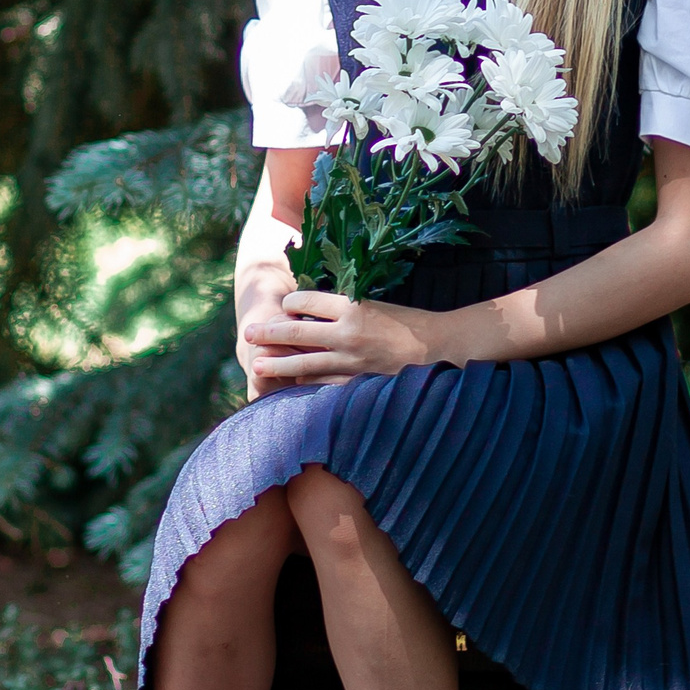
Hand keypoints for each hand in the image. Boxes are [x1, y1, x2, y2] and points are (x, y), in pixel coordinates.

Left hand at [241, 291, 456, 392]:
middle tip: (248, 334)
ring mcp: (351, 361)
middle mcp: (347, 332)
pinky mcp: (357, 383)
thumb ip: (346, 309)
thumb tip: (313, 312)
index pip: (306, 301)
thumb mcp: (377, 306)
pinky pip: (323, 385)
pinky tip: (292, 387)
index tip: (284, 306)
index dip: (290, 303)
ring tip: (257, 366)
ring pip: (303, 363)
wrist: (442, 347)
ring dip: (277, 365)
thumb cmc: (410, 323)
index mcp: (353, 306)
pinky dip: (306, 385)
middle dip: (269, 333)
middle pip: (296, 332)